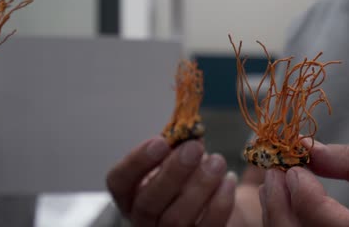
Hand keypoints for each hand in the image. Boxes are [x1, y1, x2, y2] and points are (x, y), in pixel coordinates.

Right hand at [106, 137, 236, 226]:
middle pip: (148, 203)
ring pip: (175, 219)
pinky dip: (220, 203)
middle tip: (194, 147)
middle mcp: (143, 220)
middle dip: (172, 172)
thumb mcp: (179, 161)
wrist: (214, 210)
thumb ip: (181, 146)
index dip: (136, 161)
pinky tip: (229, 180)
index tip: (161, 141)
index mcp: (132, 195)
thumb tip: (194, 130)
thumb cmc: (190, 179)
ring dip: (199, 185)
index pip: (118, 182)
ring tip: (217, 161)